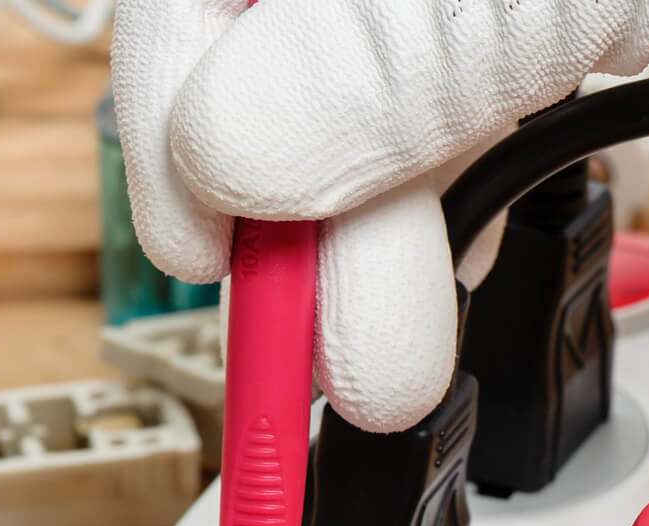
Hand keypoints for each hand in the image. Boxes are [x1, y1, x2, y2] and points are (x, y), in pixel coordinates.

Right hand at [115, 0, 648, 432]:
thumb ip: (417, 41)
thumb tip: (234, 154)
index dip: (176, 119)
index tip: (204, 266)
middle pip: (280, 43)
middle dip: (289, 208)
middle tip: (329, 362)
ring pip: (373, 92)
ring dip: (368, 231)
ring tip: (387, 359)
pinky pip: (473, 105)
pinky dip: (451, 198)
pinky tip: (437, 266)